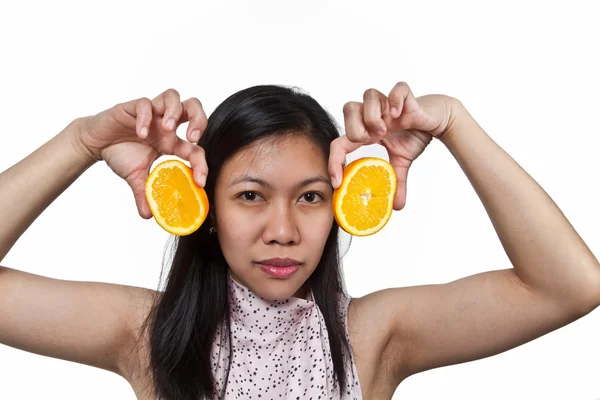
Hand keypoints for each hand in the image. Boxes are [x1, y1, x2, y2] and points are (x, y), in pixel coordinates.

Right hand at [74, 89, 207, 218]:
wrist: (96, 142)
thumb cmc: (120, 154)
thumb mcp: (135, 178)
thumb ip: (144, 194)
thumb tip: (148, 217)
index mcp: (172, 141)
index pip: (195, 148)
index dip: (201, 164)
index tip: (200, 181)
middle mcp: (165, 124)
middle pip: (193, 107)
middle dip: (199, 119)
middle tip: (192, 137)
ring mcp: (151, 113)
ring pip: (173, 96)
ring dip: (174, 112)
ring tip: (168, 129)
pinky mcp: (133, 106)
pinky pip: (144, 103)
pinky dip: (146, 117)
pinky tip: (141, 133)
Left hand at [329, 82, 462, 210]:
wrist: (436, 119)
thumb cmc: (413, 135)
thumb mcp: (402, 162)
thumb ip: (396, 182)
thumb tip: (397, 206)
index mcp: (366, 131)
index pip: (340, 142)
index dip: (334, 161)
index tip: (338, 181)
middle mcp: (373, 114)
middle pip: (348, 107)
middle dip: (355, 128)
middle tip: (372, 140)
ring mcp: (388, 103)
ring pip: (368, 95)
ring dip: (374, 115)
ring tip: (387, 129)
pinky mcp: (405, 95)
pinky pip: (396, 89)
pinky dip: (396, 100)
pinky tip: (400, 114)